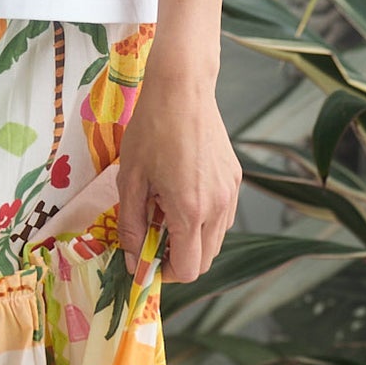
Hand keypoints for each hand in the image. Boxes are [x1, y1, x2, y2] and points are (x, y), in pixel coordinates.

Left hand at [115, 56, 239, 283]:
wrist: (182, 90)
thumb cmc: (150, 131)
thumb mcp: (130, 180)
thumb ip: (132, 225)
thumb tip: (133, 259)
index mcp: (190, 210)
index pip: (187, 269)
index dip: (163, 273)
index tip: (145, 263)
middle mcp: (218, 207)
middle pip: (204, 261)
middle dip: (177, 260)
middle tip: (151, 242)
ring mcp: (231, 194)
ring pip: (215, 241)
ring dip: (191, 241)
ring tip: (164, 216)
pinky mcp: (235, 180)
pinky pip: (223, 218)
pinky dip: (204, 222)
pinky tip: (181, 199)